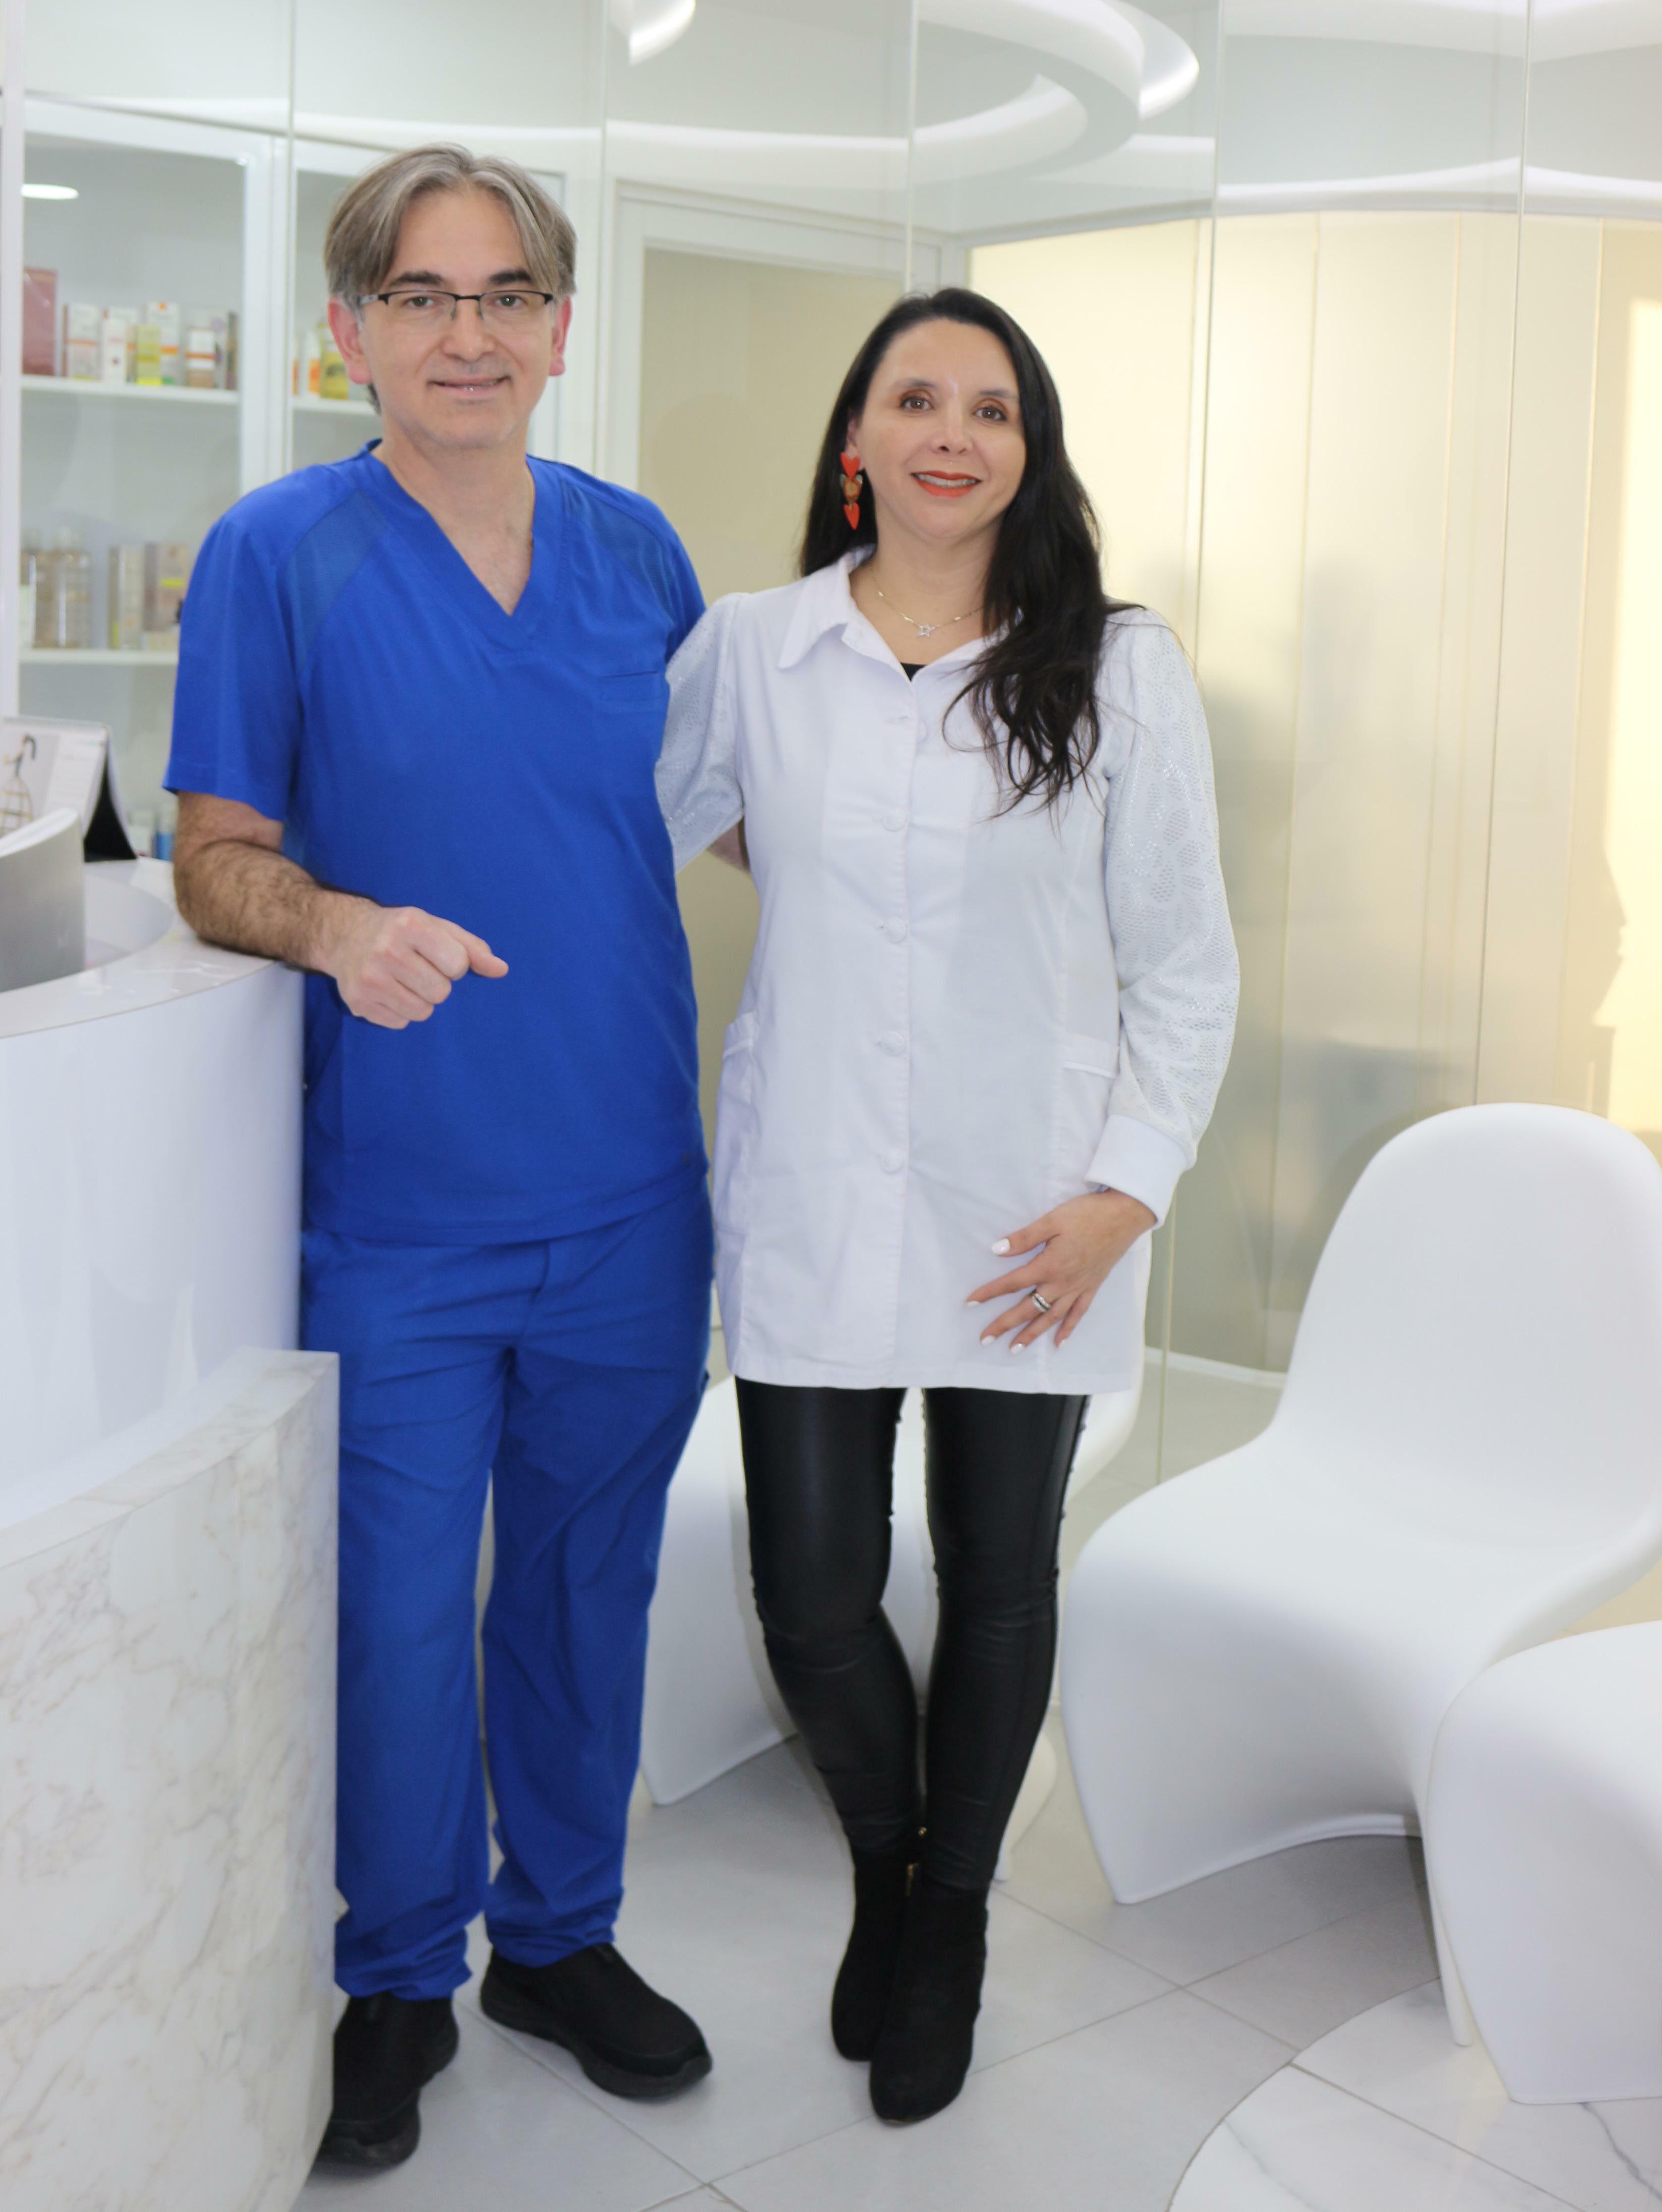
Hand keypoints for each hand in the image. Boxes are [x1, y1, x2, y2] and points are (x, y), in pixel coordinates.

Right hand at [325, 900, 508, 1029]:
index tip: (438, 955)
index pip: (458, 964)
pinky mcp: (358, 1002)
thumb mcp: (437, 928)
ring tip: (404, 981)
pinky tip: (388, 991)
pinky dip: (400, 1011)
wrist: (345, 935)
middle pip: (440, 992)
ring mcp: (368, 978)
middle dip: (436, 984)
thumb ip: (472, 948)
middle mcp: (386, 950)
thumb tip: (501, 970)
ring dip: (420, 1000)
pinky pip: (400, 1022)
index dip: (454, 964)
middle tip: (418, 969)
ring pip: (422, 1012)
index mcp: (411, 926)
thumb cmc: (402, 931)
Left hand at [967, 1189, 1156, 1351]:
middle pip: (1028, 1308)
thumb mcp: (1052, 1220)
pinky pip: (1078, 1314)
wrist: (1124, 1216)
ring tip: (1014, 1348)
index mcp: (1049, 1265)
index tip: (970, 1302)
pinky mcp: (1092, 1287)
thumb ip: (1024, 1238)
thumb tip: (997, 1250)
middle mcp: (1062, 1283)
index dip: (989, 1292)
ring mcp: (1078, 1287)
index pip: (1012, 1283)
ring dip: (1032, 1334)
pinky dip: (1068, 1329)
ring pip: (1051, 1317)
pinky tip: (1058, 1343)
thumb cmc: (1087, 1214)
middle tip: (985, 1339)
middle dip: (1005, 1324)